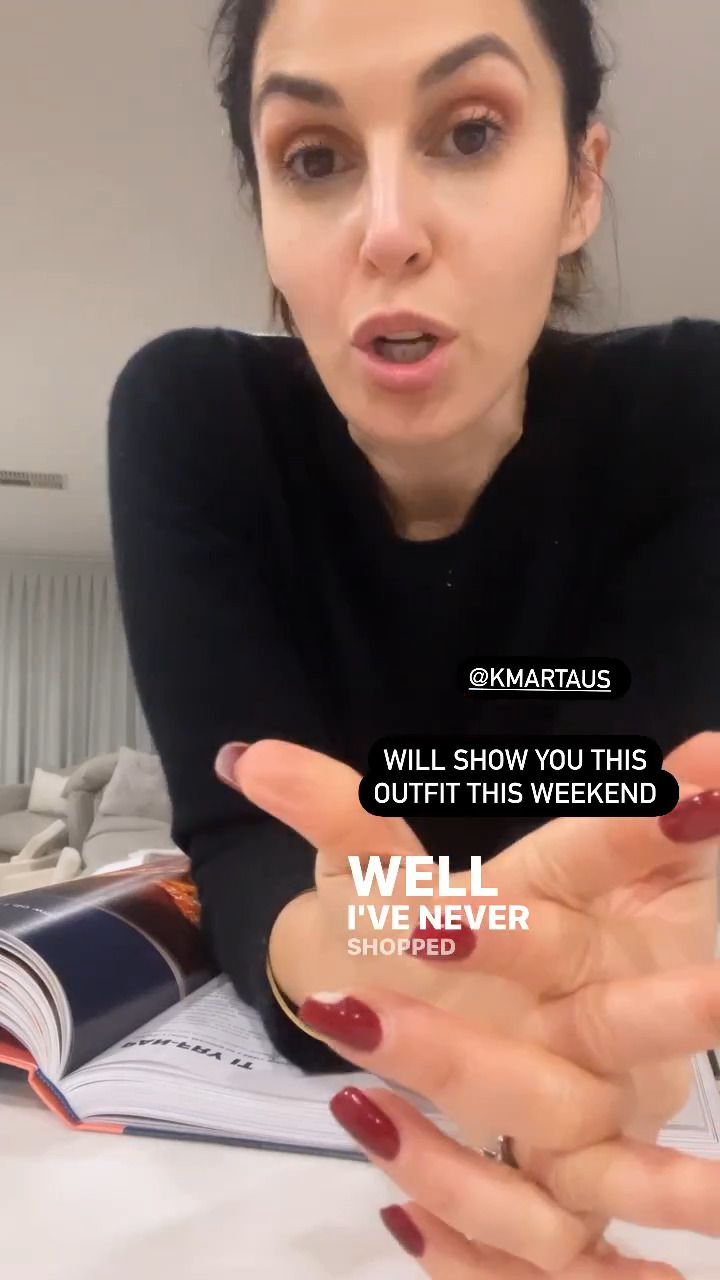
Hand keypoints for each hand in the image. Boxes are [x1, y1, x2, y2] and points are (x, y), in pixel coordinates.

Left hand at [228, 731, 719, 1272]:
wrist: (448, 1022)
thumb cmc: (433, 933)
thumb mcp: (381, 872)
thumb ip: (337, 812)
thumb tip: (246, 759)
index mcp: (586, 903)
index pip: (608, 857)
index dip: (630, 826)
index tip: (690, 769)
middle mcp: (610, 1001)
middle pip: (608, 996)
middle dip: (539, 960)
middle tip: (426, 924)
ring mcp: (602, 1101)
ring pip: (559, 1112)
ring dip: (459, 1074)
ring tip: (341, 1040)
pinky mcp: (573, 1187)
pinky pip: (540, 1229)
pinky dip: (460, 1207)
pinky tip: (375, 1159)